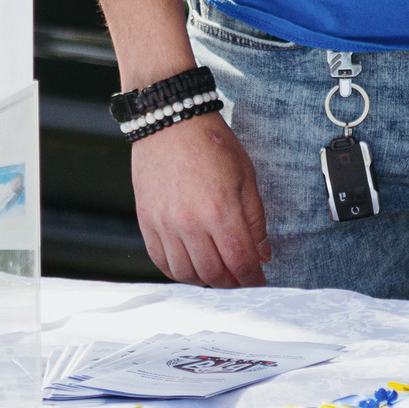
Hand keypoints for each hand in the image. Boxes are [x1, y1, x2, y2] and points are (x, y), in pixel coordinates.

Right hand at [134, 113, 270, 286]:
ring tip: (219, 274)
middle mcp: (189, 223)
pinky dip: (178, 272)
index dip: (253, 279)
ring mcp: (164, 225)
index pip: (240, 261)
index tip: (259, 282)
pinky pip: (161, 261)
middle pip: (213, 273)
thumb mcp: (247, 176)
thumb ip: (255, 219)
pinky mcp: (146, 223)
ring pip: (185, 273)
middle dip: (232, 284)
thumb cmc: (213, 144)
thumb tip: (262, 253)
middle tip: (241, 280)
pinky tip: (192, 266)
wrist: (172, 123)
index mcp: (220, 211)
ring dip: (206, 281)